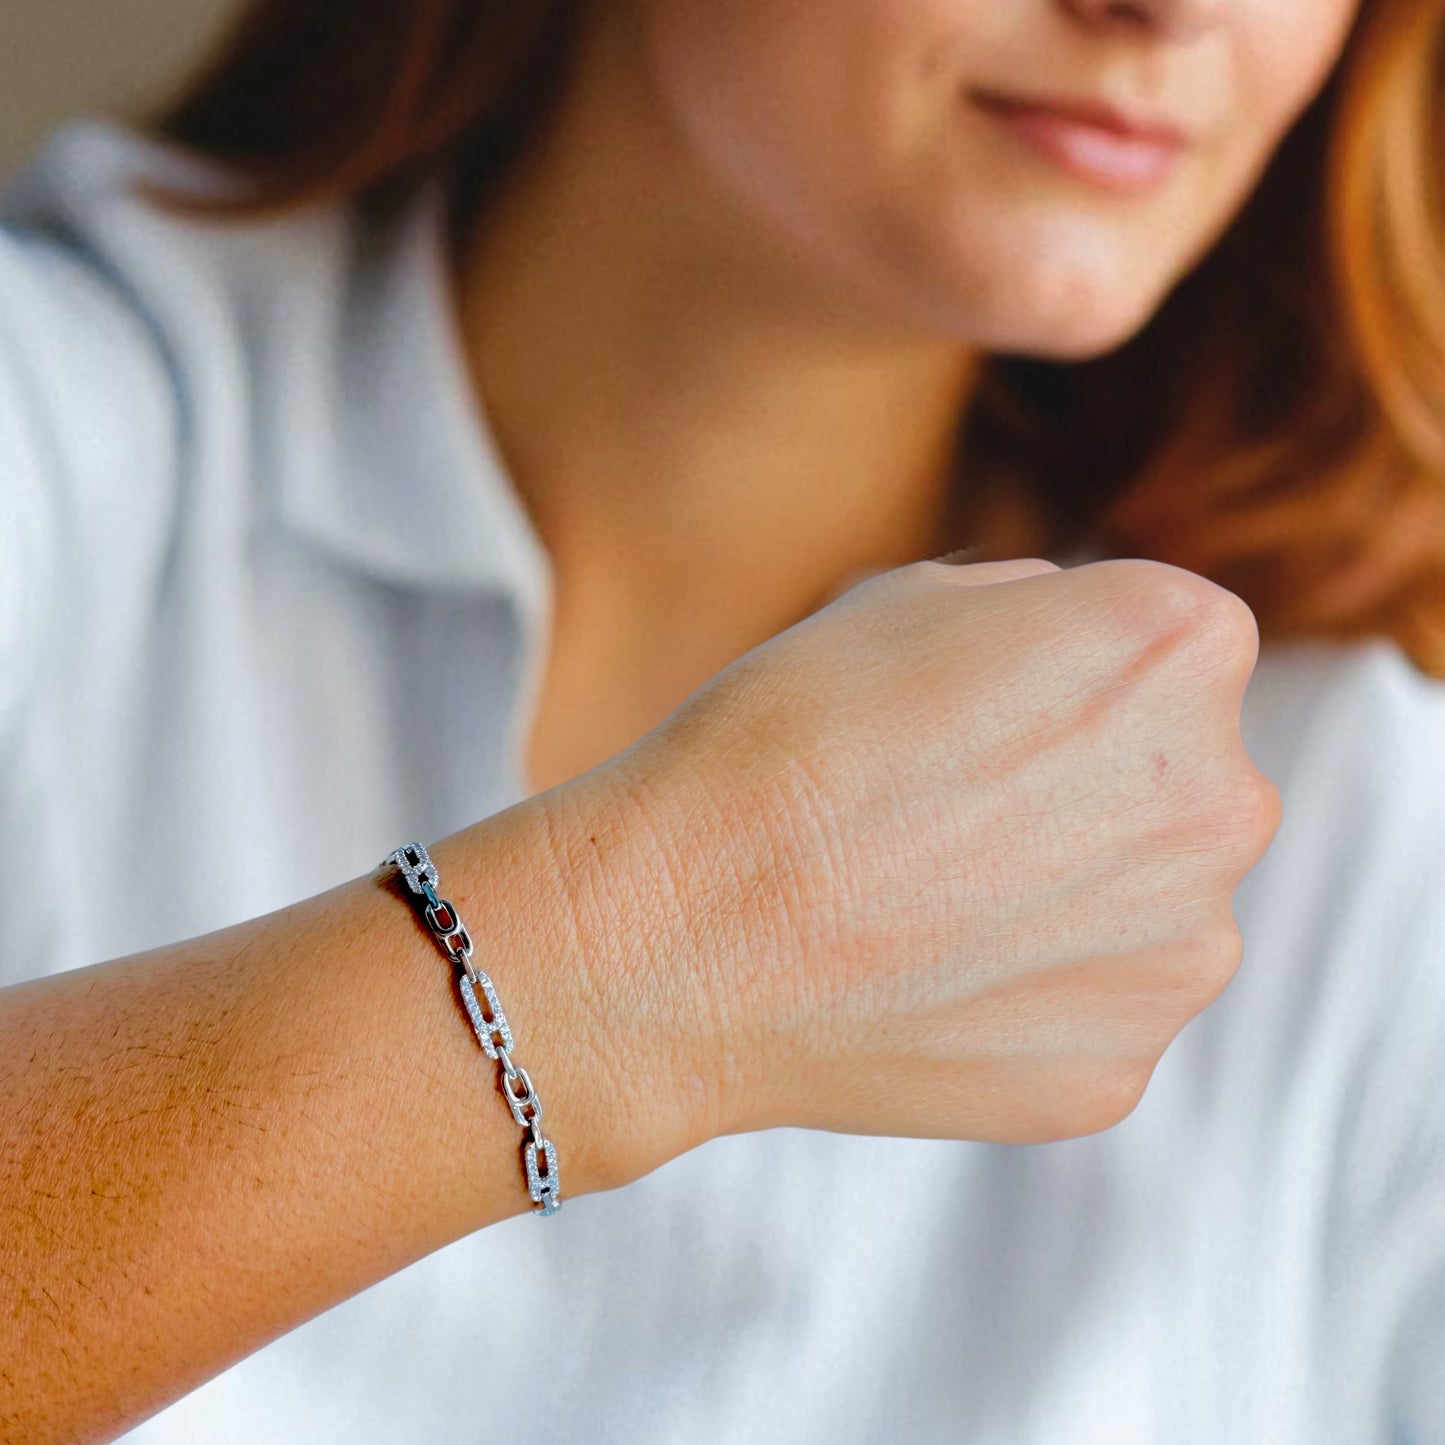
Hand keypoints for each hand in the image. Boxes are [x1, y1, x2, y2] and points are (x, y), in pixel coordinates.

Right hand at [538, 556, 1280, 1166]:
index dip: (1077, 670)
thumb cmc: (776, 742)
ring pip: (1148, 904)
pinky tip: (925, 978)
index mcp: (1179, 649)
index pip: (1181, 645)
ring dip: (1070, 896)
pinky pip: (1092, 1008)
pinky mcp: (1118, 1071)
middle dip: (1095, 785)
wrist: (677, 935)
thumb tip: (1080, 662)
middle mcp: (1222, 802)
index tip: (991, 707)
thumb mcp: (912, 601)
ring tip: (928, 901)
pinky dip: (1027, 996)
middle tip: (956, 810)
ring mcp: (1180, 956)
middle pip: (1182, 779)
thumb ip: (1041, 615)